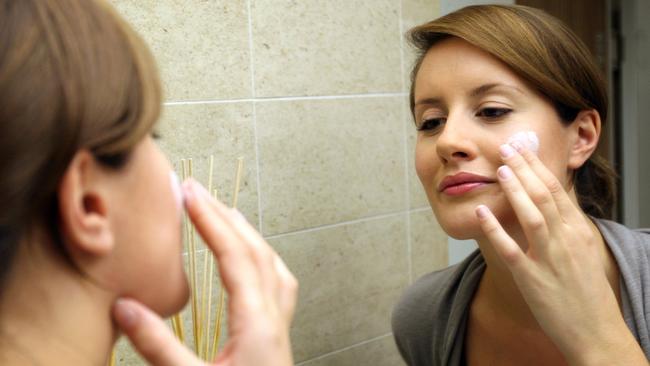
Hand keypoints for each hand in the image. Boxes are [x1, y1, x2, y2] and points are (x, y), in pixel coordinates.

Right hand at [112, 179, 297, 365]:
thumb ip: (159, 346)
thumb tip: (124, 308)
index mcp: (256, 322)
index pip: (233, 256)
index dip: (209, 220)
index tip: (190, 193)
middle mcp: (273, 318)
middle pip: (254, 252)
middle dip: (226, 217)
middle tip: (199, 192)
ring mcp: (279, 326)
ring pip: (270, 265)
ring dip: (247, 234)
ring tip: (226, 213)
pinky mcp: (276, 337)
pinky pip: (277, 283)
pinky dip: (263, 259)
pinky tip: (254, 260)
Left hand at [475, 143, 645, 364]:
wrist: (597, 331)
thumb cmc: (588, 292)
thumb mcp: (583, 251)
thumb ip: (566, 227)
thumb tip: (549, 203)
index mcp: (578, 232)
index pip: (557, 190)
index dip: (537, 166)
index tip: (522, 148)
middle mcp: (566, 241)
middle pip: (544, 196)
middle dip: (524, 168)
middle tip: (506, 147)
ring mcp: (550, 260)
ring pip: (532, 216)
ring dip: (514, 190)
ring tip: (499, 169)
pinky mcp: (532, 279)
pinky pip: (511, 250)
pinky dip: (495, 230)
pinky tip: (482, 212)